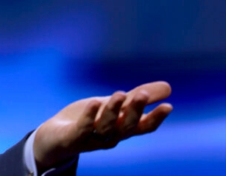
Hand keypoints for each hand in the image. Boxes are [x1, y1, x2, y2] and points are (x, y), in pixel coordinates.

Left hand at [33, 81, 172, 171]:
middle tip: (143, 94)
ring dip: (113, 111)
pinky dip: (90, 117)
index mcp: (122, 129)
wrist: (56, 136)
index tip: (168, 106)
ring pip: (106, 127)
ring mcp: (92, 139)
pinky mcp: (74, 137)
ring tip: (119, 94)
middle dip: (135, 111)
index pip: (143, 127)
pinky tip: (94, 103)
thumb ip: (137, 98)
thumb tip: (168, 87)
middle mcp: (111, 136)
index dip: (155, 118)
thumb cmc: (90, 120)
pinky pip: (83, 128)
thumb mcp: (115, 106)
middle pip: (126, 127)